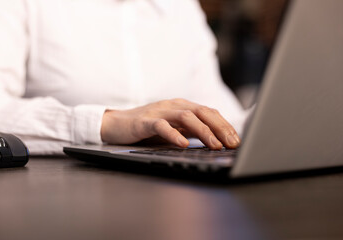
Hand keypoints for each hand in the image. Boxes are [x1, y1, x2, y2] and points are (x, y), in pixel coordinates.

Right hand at [100, 98, 240, 148]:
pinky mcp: (144, 121)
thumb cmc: (147, 127)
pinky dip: (174, 134)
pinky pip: (161, 126)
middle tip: (232, 143)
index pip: (209, 112)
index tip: (236, 140)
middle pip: (202, 112)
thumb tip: (214, 139)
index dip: (224, 125)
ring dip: (203, 131)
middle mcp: (173, 105)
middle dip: (220, 128)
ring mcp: (159, 111)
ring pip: (186, 117)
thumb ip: (190, 130)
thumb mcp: (173, 128)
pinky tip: (183, 144)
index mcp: (182, 106)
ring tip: (214, 145)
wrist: (116, 123)